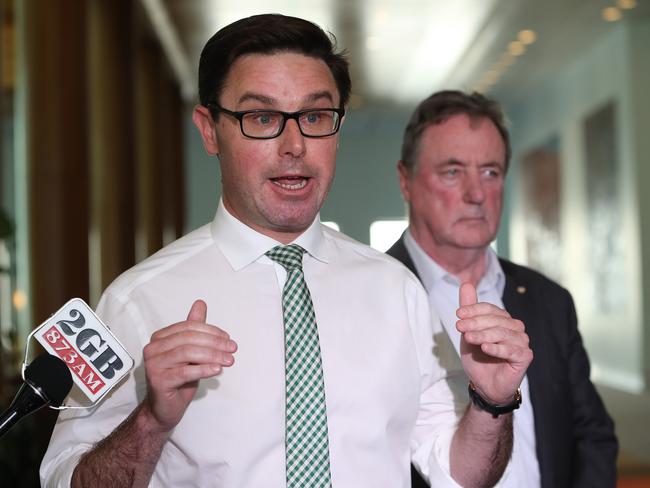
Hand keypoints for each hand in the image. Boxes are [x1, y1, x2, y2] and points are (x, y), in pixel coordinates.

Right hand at [141, 300, 236, 431]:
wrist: (164, 408)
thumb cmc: (178, 378)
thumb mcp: (190, 351)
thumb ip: (194, 328)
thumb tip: (200, 303)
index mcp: (160, 337)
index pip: (189, 327)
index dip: (211, 331)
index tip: (228, 339)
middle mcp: (153, 348)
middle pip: (189, 339)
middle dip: (214, 343)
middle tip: (232, 349)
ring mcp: (153, 364)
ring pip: (187, 353)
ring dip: (212, 355)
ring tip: (229, 360)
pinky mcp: (158, 380)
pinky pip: (184, 372)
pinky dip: (203, 369)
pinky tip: (217, 370)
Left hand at [456, 283, 531, 404]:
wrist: (484, 384)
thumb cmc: (478, 358)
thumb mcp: (468, 331)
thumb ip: (469, 308)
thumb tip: (466, 283)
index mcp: (503, 319)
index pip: (490, 308)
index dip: (474, 309)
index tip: (458, 314)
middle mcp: (515, 328)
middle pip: (495, 320)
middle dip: (475, 323)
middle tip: (459, 327)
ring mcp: (522, 342)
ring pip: (502, 333)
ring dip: (483, 335)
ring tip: (468, 338)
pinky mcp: (525, 356)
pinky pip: (511, 350)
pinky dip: (497, 348)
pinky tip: (485, 348)